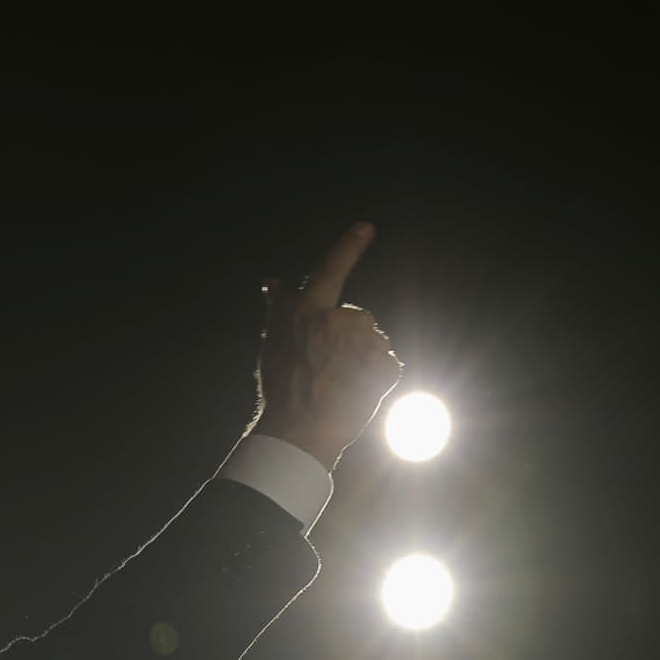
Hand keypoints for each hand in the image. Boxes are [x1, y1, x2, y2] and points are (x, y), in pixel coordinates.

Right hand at [252, 222, 402, 468]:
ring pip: (373, 343)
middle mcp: (341, 320)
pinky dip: (378, 378)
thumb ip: (278, 307)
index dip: (348, 247)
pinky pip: (387, 365)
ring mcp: (366, 343)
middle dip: (349, 338)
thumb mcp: (272, 343)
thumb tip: (272, 280)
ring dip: (363, 360)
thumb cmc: (283, 389)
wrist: (302, 431)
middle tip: (328, 368)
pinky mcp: (386, 366)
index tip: (366, 228)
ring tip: (340, 384)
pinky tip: (357, 392)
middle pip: (357, 318)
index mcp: (310, 312)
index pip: (330, 270)